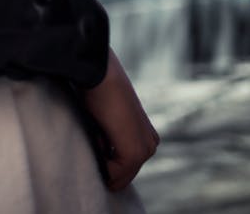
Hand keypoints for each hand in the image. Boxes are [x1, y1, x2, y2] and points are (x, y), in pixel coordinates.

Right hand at [82, 48, 159, 190]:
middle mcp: (151, 145)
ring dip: (101, 157)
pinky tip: (101, 130)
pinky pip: (113, 175)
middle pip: (120, 175)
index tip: (99, 126)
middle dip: (103, 159)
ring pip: (116, 176)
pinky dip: (100, 159)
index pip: (122, 166)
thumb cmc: (97, 89)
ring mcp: (145, 151)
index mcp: (147, 137)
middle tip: (99, 127)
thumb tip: (104, 151)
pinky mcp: (135, 153)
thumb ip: (112, 136)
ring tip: (101, 127)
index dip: (102, 153)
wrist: (99, 72)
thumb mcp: (108, 117)